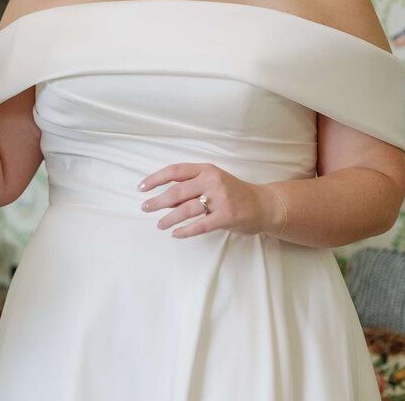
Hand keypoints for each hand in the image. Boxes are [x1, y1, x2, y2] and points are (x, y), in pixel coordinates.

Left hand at [138, 163, 284, 238]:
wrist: (264, 205)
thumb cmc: (233, 193)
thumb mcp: (212, 182)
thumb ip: (191, 187)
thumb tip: (162, 196)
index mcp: (206, 169)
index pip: (175, 171)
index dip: (155, 179)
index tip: (141, 187)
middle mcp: (212, 181)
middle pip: (177, 191)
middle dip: (157, 201)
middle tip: (145, 208)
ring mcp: (221, 198)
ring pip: (186, 209)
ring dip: (169, 218)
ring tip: (159, 224)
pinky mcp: (227, 216)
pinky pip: (201, 225)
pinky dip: (185, 231)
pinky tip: (175, 234)